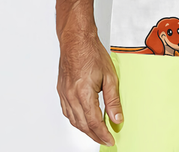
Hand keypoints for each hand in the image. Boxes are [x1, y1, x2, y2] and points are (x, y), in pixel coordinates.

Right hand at [57, 30, 122, 145]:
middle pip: (82, 124)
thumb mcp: (110, 76)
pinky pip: (67, 111)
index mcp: (84, 93)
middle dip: (94, 135)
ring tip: (96, 132)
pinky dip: (75, 119)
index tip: (110, 139)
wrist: (76, 39)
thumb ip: (113, 100)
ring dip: (84, 129)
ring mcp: (64, 94)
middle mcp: (71, 96)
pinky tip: (82, 118)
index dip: (102, 134)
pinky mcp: (61, 90)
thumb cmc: (91, 52)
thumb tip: (117, 118)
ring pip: (73, 120)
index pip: (94, 122)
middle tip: (105, 138)